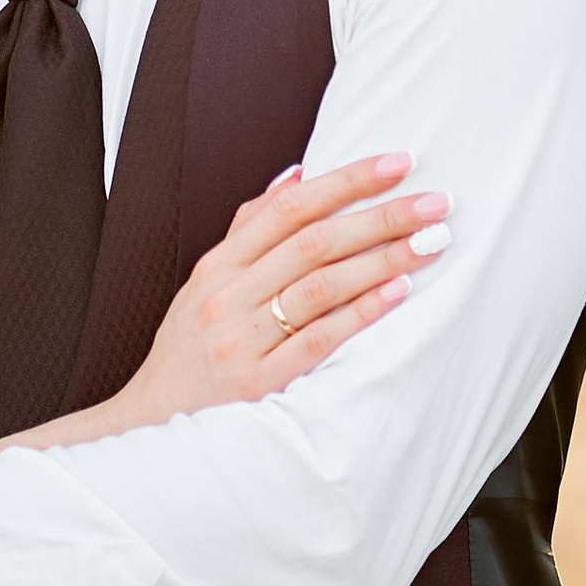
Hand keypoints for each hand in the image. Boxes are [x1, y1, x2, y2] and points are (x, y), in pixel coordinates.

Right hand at [126, 153, 450, 420]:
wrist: (152, 422)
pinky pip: (318, 339)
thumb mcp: (204, 284)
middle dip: (380, 216)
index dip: (346, 181)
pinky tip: (399, 291)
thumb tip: (294, 176)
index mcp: (217, 266)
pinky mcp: (259, 382)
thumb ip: (247, 231)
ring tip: (430, 242)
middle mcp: (227, 297)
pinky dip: (361, 311)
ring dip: (382, 259)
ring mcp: (242, 339)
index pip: (288, 208)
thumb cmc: (189, 349)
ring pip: (320, 286)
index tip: (397, 163)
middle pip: (313, 242)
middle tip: (434, 202)